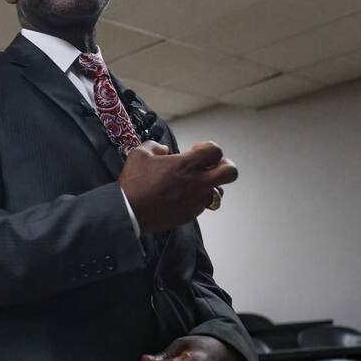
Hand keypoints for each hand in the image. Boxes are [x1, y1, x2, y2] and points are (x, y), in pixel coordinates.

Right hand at [118, 141, 236, 233]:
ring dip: (209, 185)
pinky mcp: (191, 214)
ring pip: (218, 191)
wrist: (129, 212)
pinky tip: (180, 195)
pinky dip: (196, 198)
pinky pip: (203, 204)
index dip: (209, 148)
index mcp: (185, 165)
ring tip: (193, 183)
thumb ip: (155, 146)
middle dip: (225, 166)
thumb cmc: (134, 183)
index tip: (196, 150)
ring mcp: (195, 200)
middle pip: (230, 173)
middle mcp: (196, 182)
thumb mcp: (139, 154)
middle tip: (211, 166)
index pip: (215, 151)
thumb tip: (164, 150)